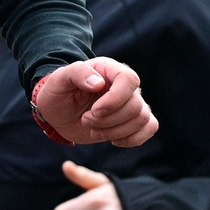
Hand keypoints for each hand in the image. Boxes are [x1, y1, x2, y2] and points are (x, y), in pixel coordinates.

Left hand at [31, 58, 158, 146]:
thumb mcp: (59, 80)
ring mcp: (132, 102)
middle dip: (108, 120)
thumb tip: (99, 83)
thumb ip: (77, 74)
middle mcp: (125, 85)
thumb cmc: (59, 92)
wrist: (59, 112)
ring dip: (114, 131)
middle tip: (86, 120)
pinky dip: (132, 139)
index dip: (115, 99)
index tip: (94, 111)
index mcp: (109, 69)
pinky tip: (112, 140)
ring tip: (93, 129)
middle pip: (135, 105)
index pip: (129, 79)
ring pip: (141, 119)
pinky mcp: (133, 120)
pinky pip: (150, 127)